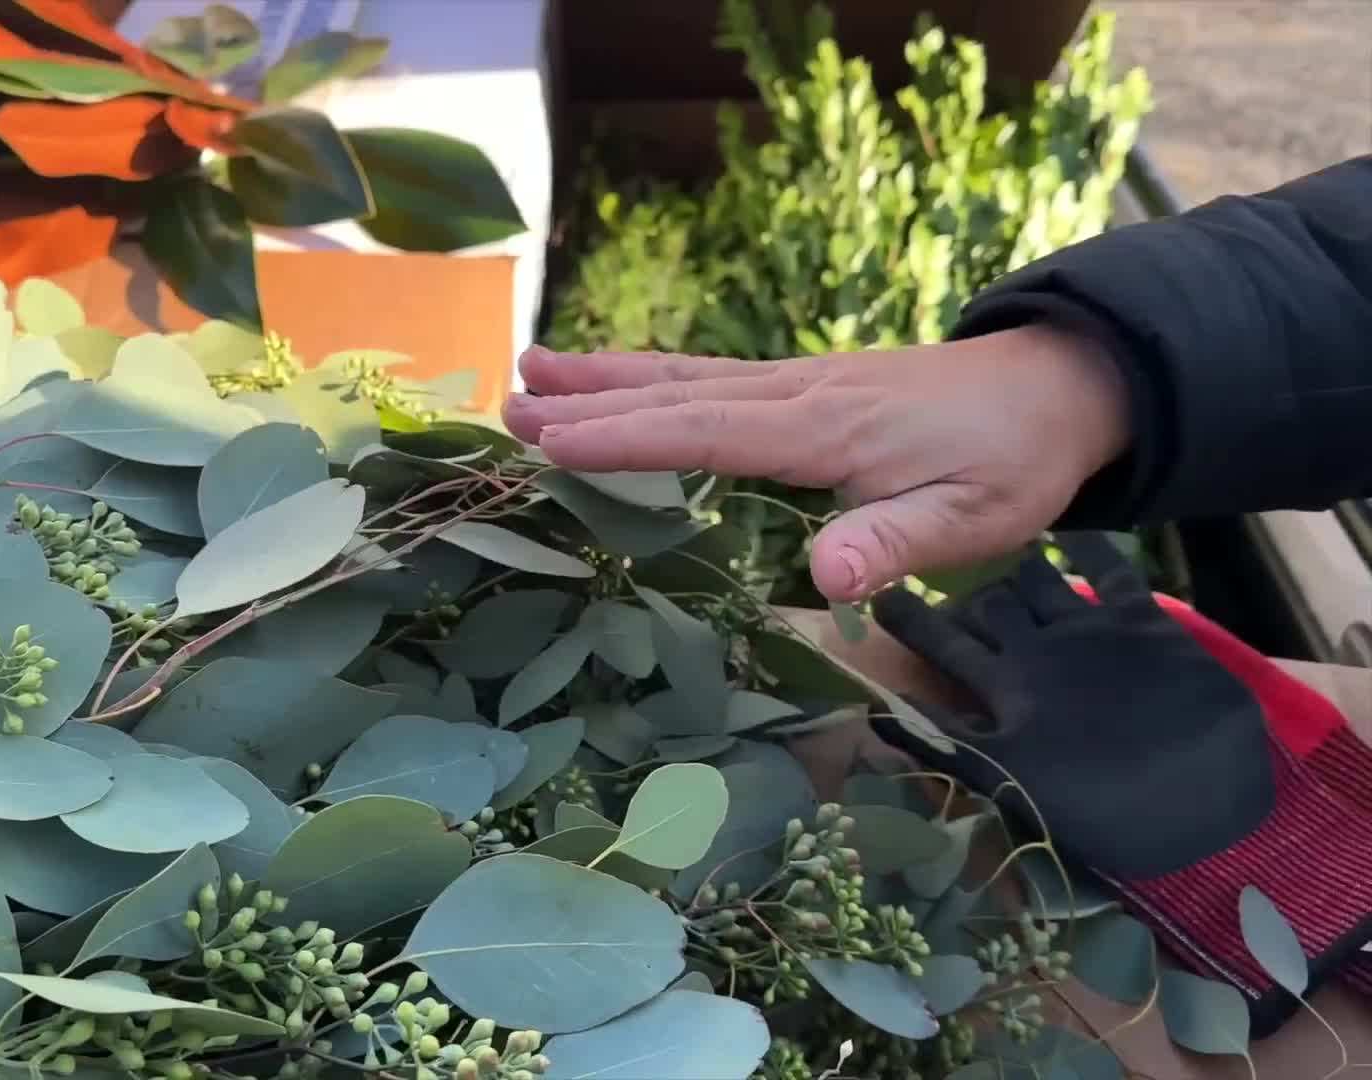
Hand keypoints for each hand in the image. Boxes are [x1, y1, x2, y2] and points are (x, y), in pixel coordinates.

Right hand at [502, 324, 1133, 600]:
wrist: (1060, 388)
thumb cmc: (1012, 463)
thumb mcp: (972, 520)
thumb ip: (893, 543)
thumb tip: (824, 575)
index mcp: (824, 430)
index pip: (707, 433)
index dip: (628, 441)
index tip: (552, 443)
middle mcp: (796, 394)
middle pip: (678, 395)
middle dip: (592, 404)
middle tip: (508, 410)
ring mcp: (796, 384)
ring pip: (685, 377)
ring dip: (607, 379)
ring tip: (531, 371)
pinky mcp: (803, 387)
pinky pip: (709, 378)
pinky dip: (651, 377)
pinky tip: (616, 379)